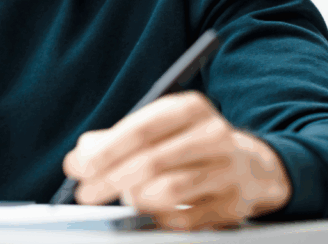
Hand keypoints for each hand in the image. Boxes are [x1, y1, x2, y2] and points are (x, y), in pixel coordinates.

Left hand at [61, 91, 291, 230]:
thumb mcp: (156, 129)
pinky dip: (159, 218)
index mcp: (190, 108)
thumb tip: (77, 160)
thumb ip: (112, 140)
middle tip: (86, 194)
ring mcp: (228, 170)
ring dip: (136, 198)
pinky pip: (186, 219)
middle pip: (152, 161)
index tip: (78, 169)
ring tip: (124, 198)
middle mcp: (213, 135)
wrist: (251, 166)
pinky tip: (149, 213)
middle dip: (111, 180)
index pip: (141, 130)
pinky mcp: (233, 204)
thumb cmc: (187, 144)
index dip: (106, 151)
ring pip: (169, 191)